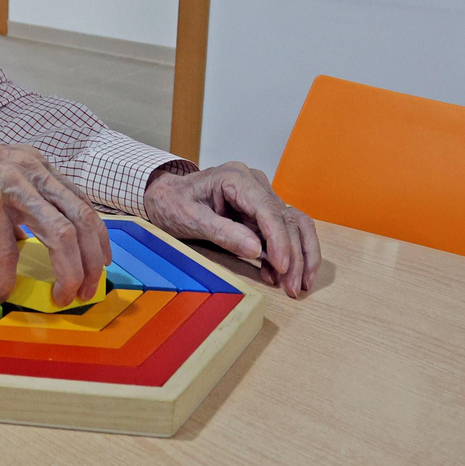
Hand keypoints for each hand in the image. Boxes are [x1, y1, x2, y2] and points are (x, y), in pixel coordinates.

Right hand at [0, 125, 109, 305]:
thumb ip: (21, 201)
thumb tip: (36, 238)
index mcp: (36, 165)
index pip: (83, 204)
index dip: (98, 240)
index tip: (99, 266)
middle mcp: (29, 170)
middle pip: (81, 221)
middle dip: (89, 263)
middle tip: (84, 291)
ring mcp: (8, 185)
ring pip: (59, 235)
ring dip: (65, 273)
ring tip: (58, 297)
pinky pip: (8, 250)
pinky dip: (9, 277)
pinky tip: (1, 291)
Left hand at [142, 162, 320, 296]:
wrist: (164, 196)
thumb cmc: (173, 203)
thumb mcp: (190, 219)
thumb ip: (222, 232)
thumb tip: (256, 250)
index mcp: (236, 178)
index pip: (268, 209)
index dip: (280, 240)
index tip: (283, 267)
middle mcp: (254, 183)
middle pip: (286, 219)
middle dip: (294, 255)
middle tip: (294, 287)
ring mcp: (260, 196)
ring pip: (293, 224)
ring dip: (300, 255)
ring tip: (297, 285)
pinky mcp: (260, 211)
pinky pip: (282, 231)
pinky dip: (286, 253)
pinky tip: (278, 275)